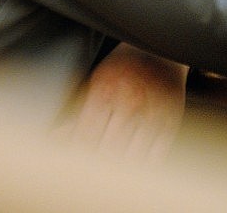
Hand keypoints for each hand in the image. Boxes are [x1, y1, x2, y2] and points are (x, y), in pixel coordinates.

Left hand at [61, 43, 187, 164]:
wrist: (162, 54)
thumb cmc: (124, 67)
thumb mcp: (96, 82)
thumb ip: (78, 112)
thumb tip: (55, 139)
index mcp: (106, 89)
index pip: (86, 136)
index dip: (77, 155)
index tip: (73, 163)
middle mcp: (130, 101)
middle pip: (107, 151)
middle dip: (96, 164)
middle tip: (90, 171)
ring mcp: (153, 114)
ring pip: (131, 159)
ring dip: (119, 169)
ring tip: (110, 169)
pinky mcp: (171, 124)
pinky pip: (155, 158)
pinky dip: (141, 167)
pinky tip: (132, 165)